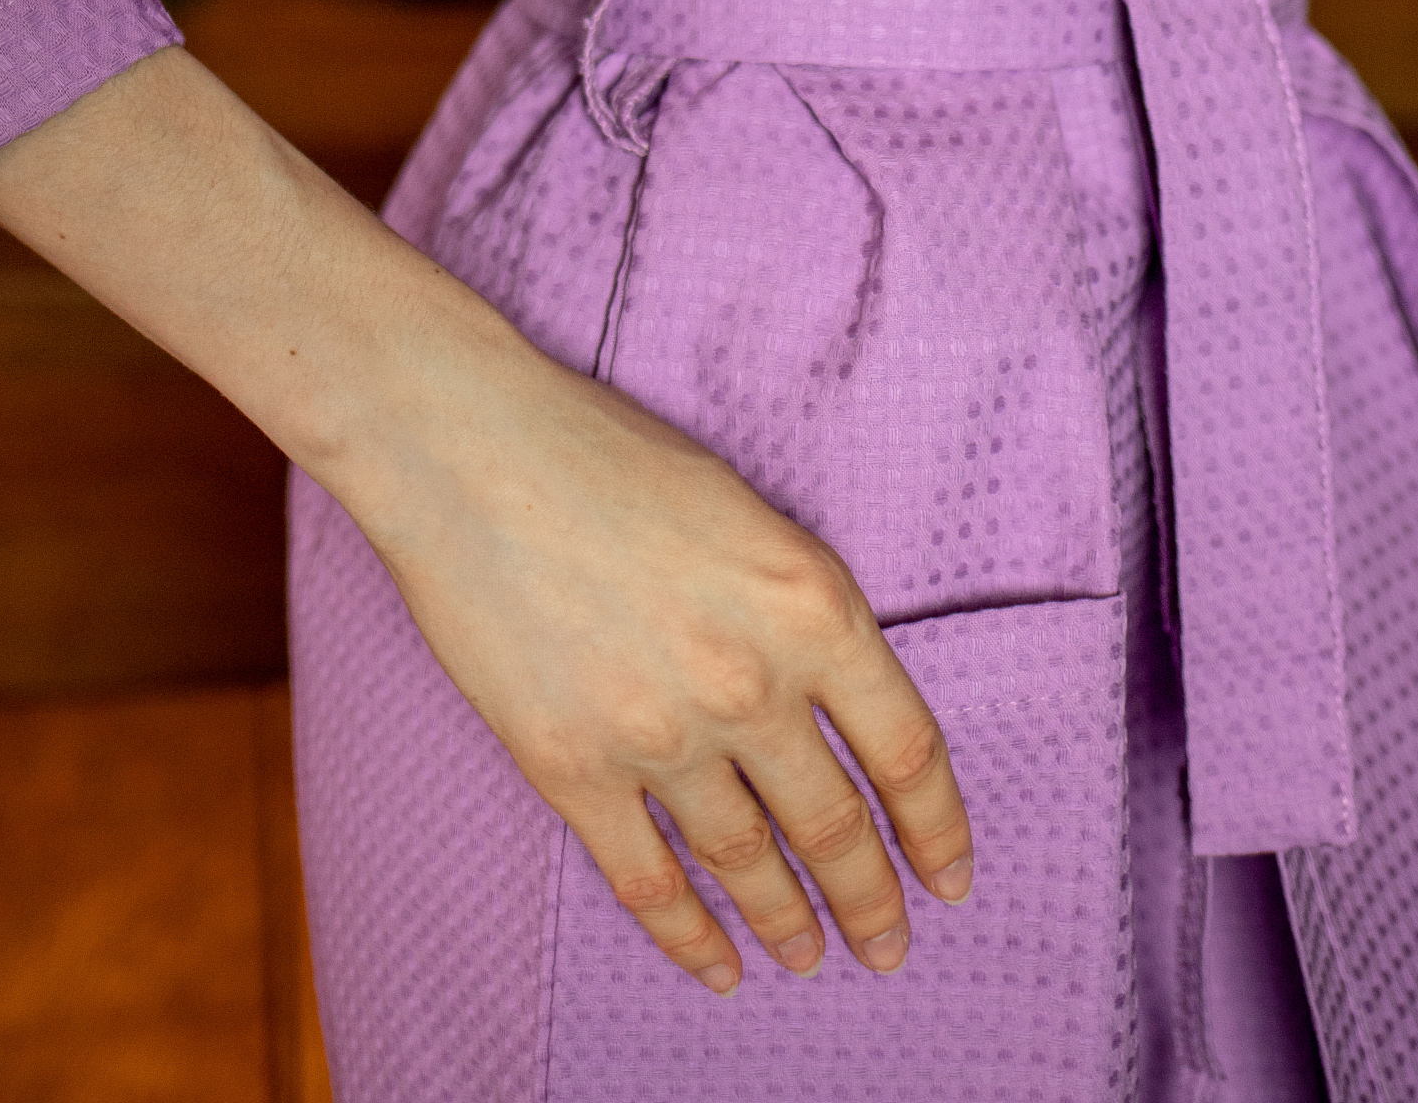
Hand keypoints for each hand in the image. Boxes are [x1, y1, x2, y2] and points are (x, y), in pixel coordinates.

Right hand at [356, 311, 974, 996]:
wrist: (469, 449)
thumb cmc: (610, 455)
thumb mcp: (749, 514)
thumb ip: (800, 613)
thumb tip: (831, 711)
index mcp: (812, 605)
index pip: (906, 750)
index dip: (936, 828)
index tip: (948, 877)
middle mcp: (749, 681)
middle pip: (834, 824)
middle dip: (870, 899)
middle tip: (886, 946)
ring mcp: (658, 733)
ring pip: (746, 861)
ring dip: (787, 921)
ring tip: (809, 956)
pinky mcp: (571, 768)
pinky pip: (647, 881)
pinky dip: (688, 937)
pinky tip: (718, 967)